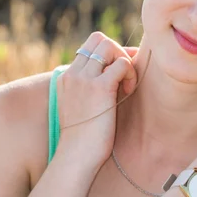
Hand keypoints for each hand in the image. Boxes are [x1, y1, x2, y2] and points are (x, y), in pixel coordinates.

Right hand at [56, 32, 137, 167]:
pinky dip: (130, 73)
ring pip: (109, 45)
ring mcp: (84, 79)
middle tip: (125, 74)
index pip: (88, 48)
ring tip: (126, 83)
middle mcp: (73, 74)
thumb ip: (91, 91)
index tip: (119, 72)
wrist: (76, 156)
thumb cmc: (83, 140)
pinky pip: (122, 63)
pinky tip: (128, 91)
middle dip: (117, 52)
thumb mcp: (81, 109)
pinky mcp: (100, 88)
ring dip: (123, 60)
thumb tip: (115, 78)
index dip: (108, 55)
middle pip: (98, 39)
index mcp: (66, 78)